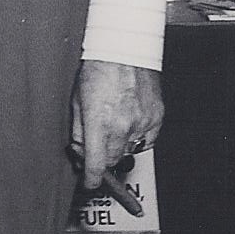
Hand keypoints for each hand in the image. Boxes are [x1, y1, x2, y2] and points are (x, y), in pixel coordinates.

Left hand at [70, 59, 165, 212]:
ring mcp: (142, 122)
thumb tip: (81, 152)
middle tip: (97, 147)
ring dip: (119, 146)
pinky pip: (146, 139)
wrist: (126, 50)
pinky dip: (136, 136)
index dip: (91, 179)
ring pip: (129, 150)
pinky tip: (129, 120)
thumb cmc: (98, 70)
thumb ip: (79, 131)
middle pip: (112, 160)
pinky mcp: (157, 117)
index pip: (96, 165)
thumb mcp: (77, 101)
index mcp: (99, 122)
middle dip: (103, 159)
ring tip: (113, 123)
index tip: (90, 184)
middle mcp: (123, 126)